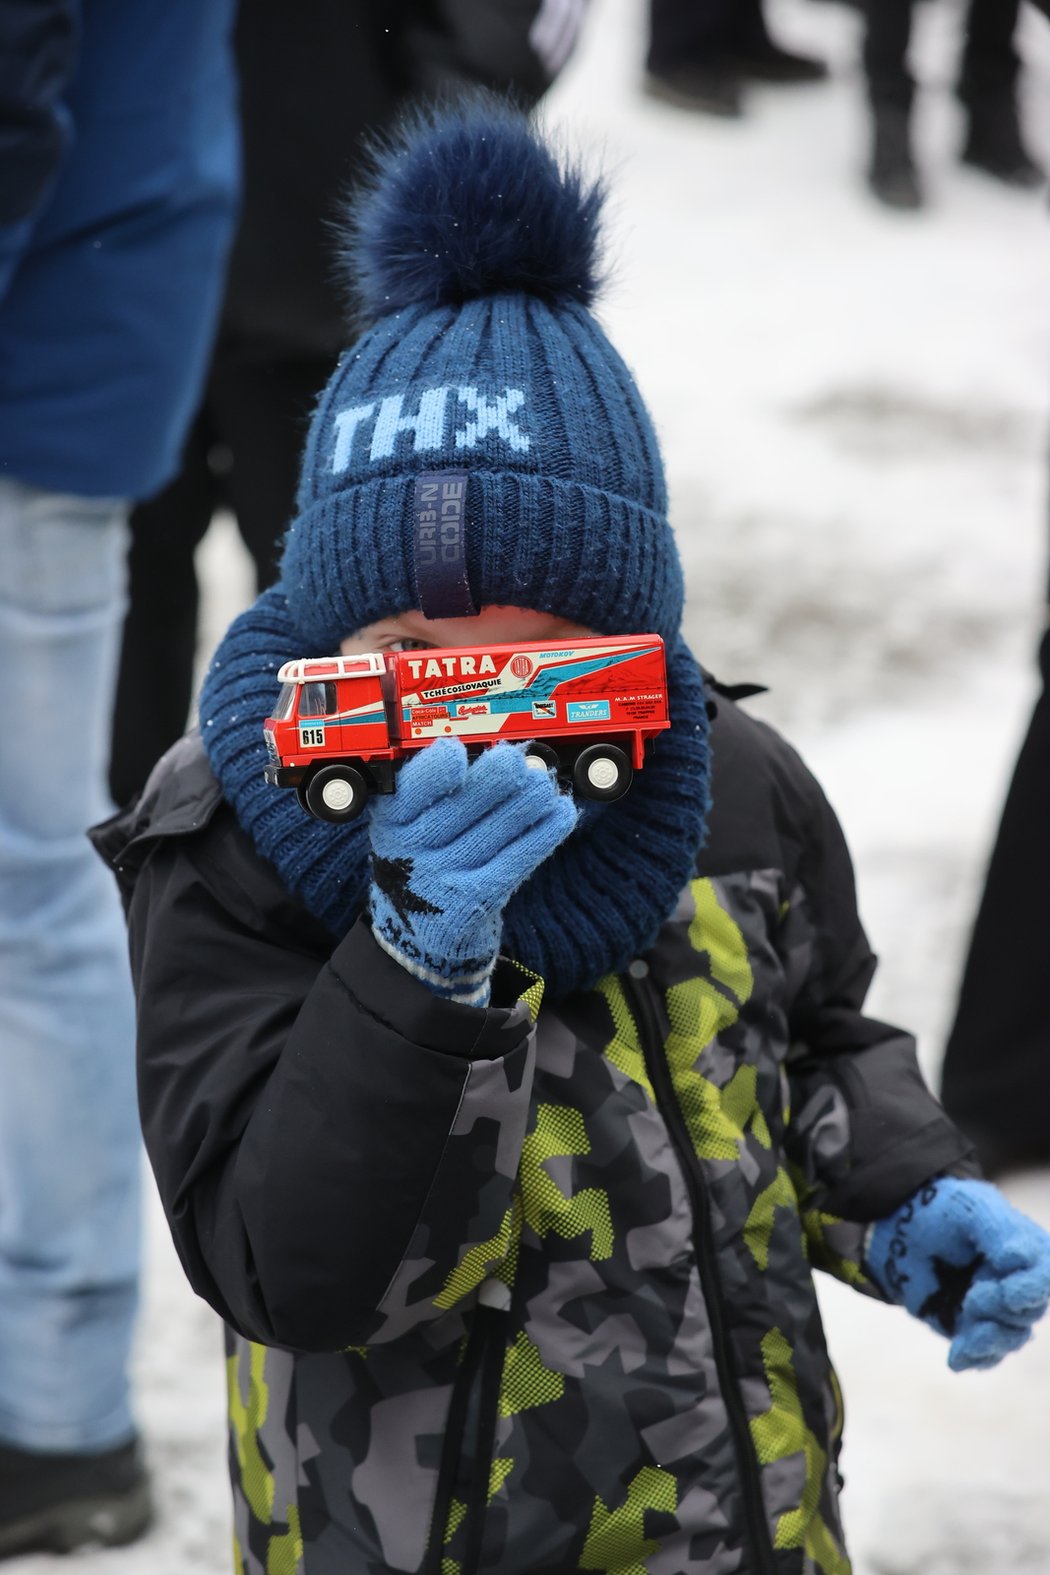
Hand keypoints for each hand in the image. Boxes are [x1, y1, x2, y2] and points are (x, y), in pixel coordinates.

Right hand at [367, 738, 576, 1004]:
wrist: (423, 934)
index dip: (433, 772)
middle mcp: (409, 853)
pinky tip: (561, 814)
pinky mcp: (473, 904)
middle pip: (459, 809)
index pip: (409, 792)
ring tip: (544, 784)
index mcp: (391, 821)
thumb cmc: (427, 859)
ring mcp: (441, 881)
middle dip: (495, 780)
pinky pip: (515, 863)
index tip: (456, 750)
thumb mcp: (414, 824)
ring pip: (493, 833)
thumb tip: (504, 757)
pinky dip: (542, 835)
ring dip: (527, 803)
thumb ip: (445, 792)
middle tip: (519, 762)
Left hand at [866, 1177, 1049, 1370]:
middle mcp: (1018, 1284)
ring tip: (968, 1337)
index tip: (1009, 1292)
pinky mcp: (970, 1327)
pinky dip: (973, 1357)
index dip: (1033, 1289)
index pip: (1045, 1277)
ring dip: (991, 1340)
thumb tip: (1018, 1259)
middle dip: (1003, 1310)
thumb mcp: (970, 1208)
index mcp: (1029, 1251)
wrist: (902, 1225)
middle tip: (974, 1296)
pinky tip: (956, 1358)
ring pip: (1009, 1337)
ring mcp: (995, 1309)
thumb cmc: (944, 1209)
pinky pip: (982, 1353)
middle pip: (1028, 1312)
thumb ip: (997, 1230)